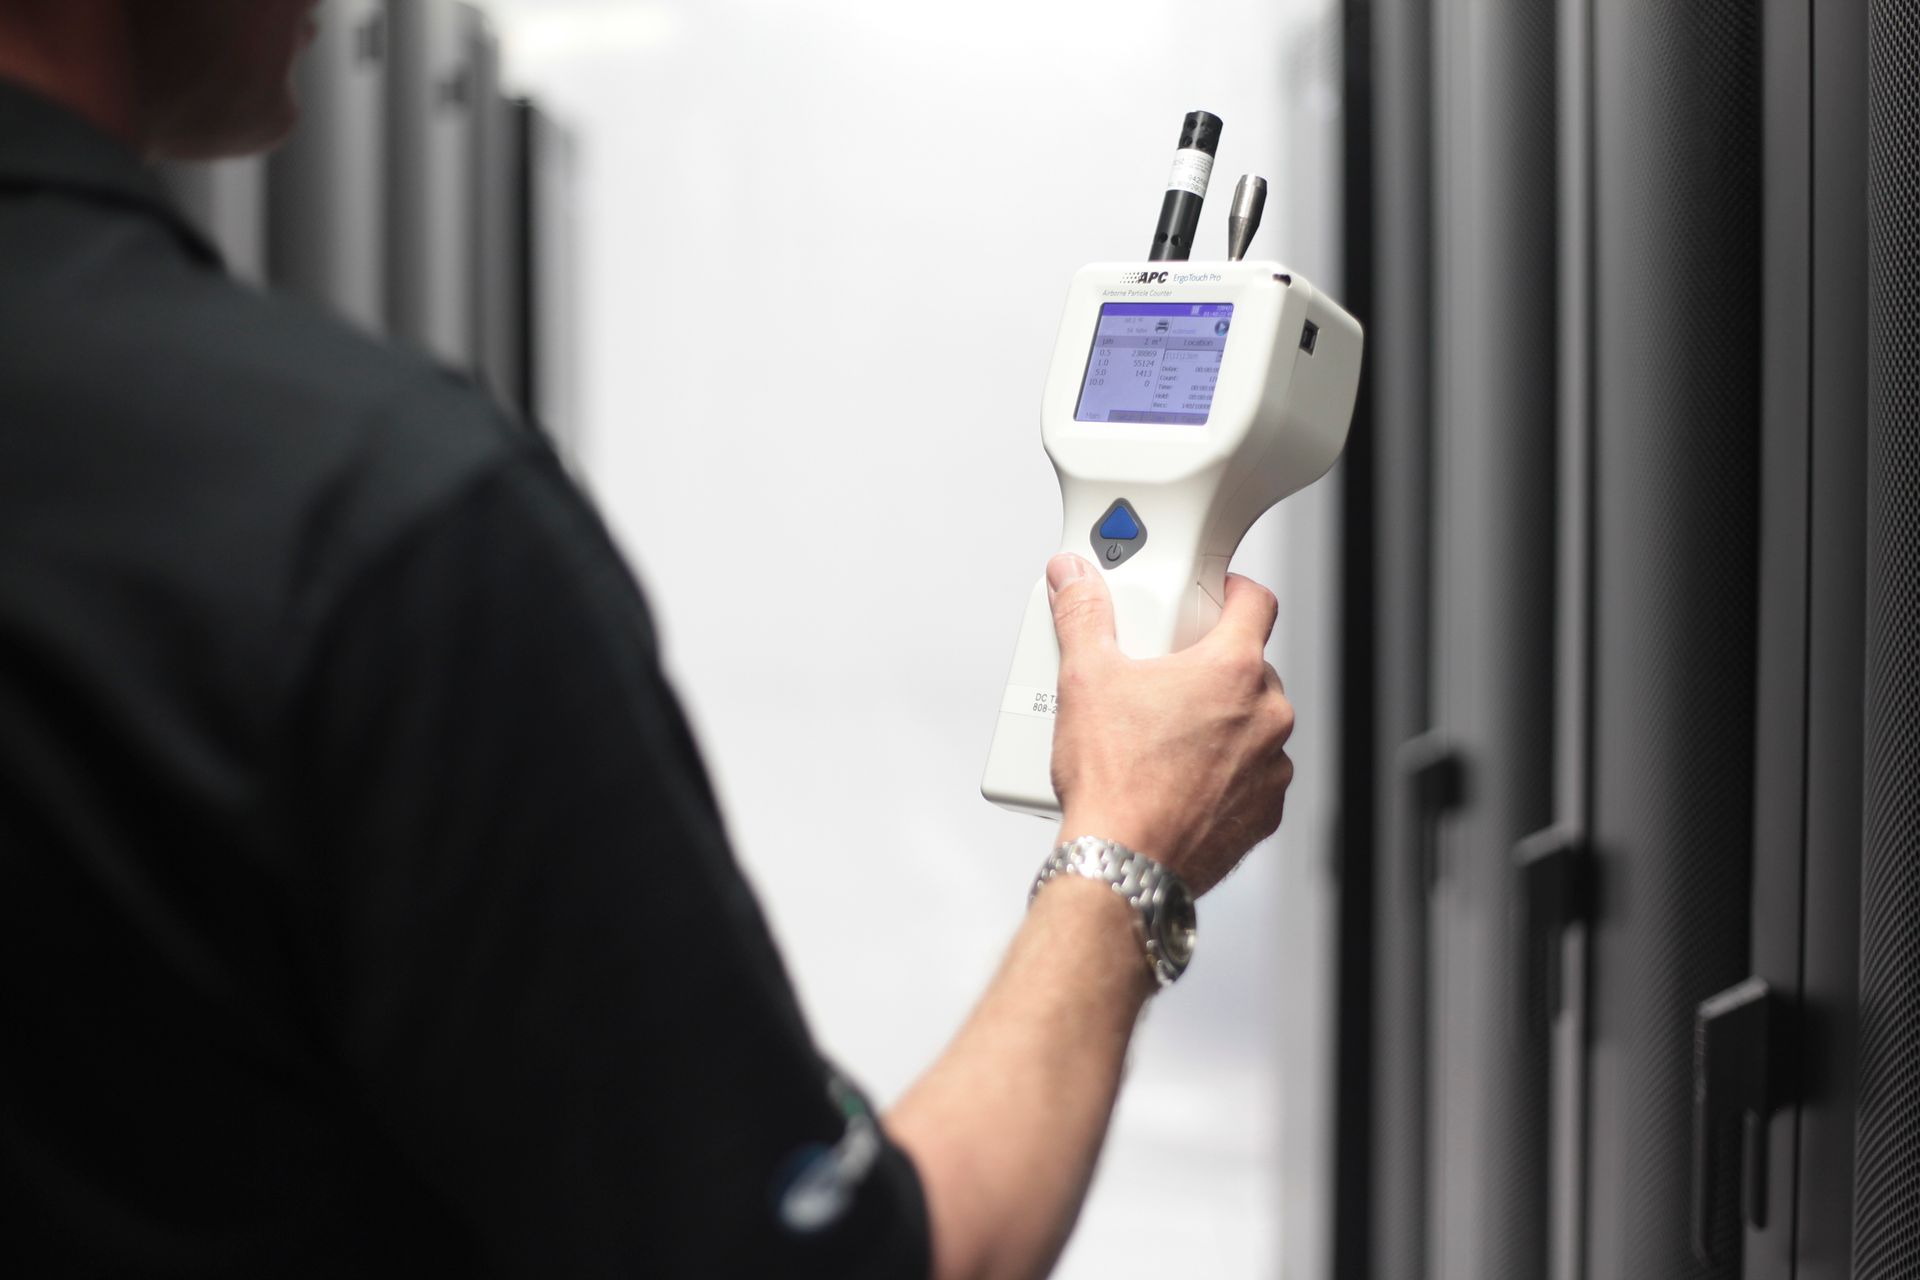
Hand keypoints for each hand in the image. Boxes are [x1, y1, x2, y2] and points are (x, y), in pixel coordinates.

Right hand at [1044, 553, 1294, 895]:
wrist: (1125, 863)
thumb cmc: (1114, 780)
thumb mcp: (1084, 679)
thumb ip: (1082, 616)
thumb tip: (1072, 578)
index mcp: (1233, 670)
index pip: (1256, 602)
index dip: (1233, 590)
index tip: (1213, 595)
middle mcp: (1266, 715)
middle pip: (1250, 667)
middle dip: (1211, 668)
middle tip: (1164, 679)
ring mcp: (1271, 766)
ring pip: (1254, 723)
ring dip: (1222, 722)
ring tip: (1166, 737)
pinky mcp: (1264, 812)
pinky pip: (1252, 775)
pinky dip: (1225, 771)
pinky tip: (1179, 778)